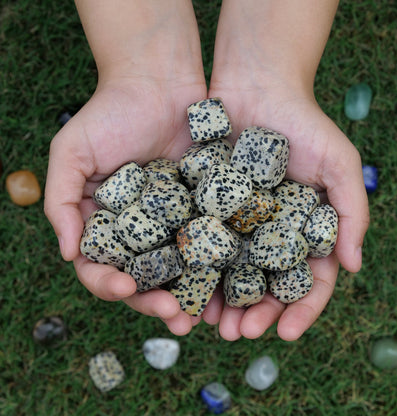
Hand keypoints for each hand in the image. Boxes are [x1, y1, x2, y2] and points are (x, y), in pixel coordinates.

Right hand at [45, 71, 206, 334]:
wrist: (158, 82)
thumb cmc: (110, 114)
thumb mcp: (71, 153)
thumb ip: (61, 203)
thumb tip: (68, 254)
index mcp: (105, 224)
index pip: (101, 266)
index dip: (109, 283)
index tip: (125, 287)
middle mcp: (138, 230)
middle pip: (143, 277)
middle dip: (154, 301)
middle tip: (175, 319)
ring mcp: (172, 222)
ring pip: (178, 269)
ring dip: (187, 295)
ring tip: (200, 315)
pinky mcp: (202, 209)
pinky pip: (207, 242)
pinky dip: (213, 266)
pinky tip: (224, 283)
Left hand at [203, 57, 369, 341]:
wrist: (255, 86)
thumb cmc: (303, 123)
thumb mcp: (339, 163)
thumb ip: (351, 212)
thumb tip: (352, 266)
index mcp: (302, 230)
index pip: (305, 280)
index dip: (299, 309)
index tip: (287, 334)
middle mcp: (268, 232)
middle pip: (262, 284)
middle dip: (253, 313)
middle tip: (236, 333)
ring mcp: (235, 221)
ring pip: (227, 272)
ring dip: (218, 301)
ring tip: (206, 323)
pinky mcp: (205, 206)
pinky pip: (198, 242)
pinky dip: (192, 267)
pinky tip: (182, 287)